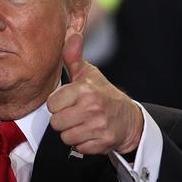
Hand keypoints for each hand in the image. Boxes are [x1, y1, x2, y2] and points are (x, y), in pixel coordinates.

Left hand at [47, 33, 142, 154]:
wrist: (129, 119)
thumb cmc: (104, 95)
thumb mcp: (89, 75)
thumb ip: (74, 57)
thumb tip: (71, 33)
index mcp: (85, 90)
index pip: (52, 104)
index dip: (57, 104)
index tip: (67, 102)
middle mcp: (92, 108)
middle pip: (56, 123)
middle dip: (63, 120)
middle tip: (75, 114)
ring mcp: (98, 126)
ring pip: (66, 137)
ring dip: (72, 133)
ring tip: (82, 124)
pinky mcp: (102, 143)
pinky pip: (78, 148)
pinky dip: (82, 143)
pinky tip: (90, 133)